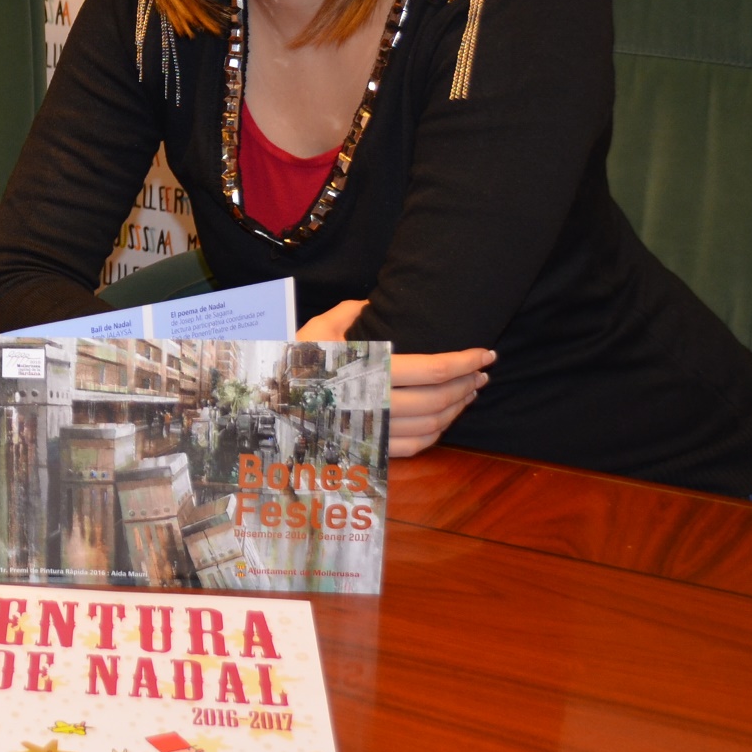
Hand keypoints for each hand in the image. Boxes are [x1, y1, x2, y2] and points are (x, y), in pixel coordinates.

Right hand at [296, 299, 494, 456]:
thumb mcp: (316, 329)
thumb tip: (380, 302)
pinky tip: (446, 417)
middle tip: (483, 369)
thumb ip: (352, 312)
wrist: (265, 407)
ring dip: (458, 407)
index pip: (431, 369)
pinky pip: (414, 446)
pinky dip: (438, 432)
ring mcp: (371, 430)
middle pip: (438, 398)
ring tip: (470, 389)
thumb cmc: (292, 363)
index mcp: (363, 370)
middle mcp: (371, 404)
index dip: (465, 362)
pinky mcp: (368, 449)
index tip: (486, 353)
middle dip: (468, 383)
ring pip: (431, 424)